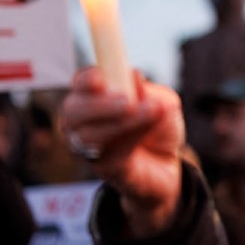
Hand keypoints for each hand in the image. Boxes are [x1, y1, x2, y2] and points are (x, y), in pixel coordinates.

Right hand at [60, 67, 183, 237]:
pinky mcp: (103, 168)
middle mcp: (83, 120)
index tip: (100, 79)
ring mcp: (89, 147)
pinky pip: (106, 154)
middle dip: (99, 105)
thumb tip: (134, 76)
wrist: (171, 164)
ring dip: (119, 123)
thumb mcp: (162, 101)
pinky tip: (145, 133)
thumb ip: (147, 91)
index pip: (81, 82)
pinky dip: (127, 140)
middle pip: (72, 110)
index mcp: (96, 94)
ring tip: (148, 113)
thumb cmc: (159, 128)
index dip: (87, 79)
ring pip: (86, 135)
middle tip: (128, 102)